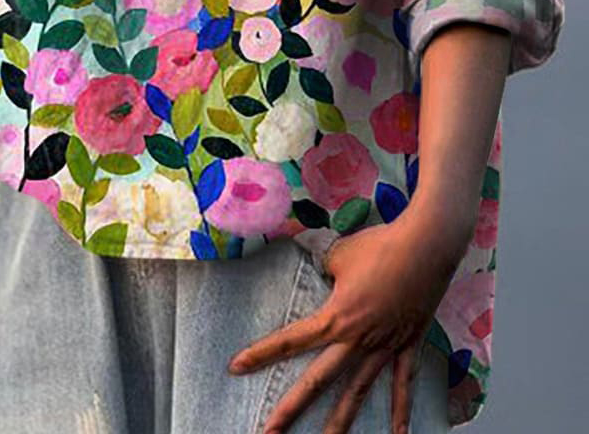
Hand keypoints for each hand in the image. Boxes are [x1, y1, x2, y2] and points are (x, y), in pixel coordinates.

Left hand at [227, 210, 470, 433]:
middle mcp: (357, 340)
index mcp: (336, 318)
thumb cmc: (379, 245)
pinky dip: (401, 410)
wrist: (426, 245)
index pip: (291, 341)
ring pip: (357, 393)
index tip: (235, 367)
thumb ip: (323, 265)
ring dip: (341, 423)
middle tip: (268, 433)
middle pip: (318, 382)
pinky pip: (403, 382)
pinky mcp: (408, 344)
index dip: (261, 354)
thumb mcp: (339, 254)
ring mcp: (384, 346)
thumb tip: (317, 265)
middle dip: (291, 410)